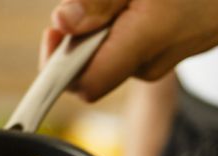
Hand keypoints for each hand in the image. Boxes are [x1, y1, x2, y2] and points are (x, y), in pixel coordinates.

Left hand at [40, 0, 217, 101]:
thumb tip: (63, 21)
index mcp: (145, 43)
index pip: (84, 84)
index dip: (56, 65)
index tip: (54, 32)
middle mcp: (149, 64)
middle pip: (89, 63)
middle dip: (80, 31)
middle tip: (98, 0)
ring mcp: (157, 62)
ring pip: (107, 50)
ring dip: (102, 22)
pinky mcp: (163, 52)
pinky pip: (127, 43)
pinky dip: (122, 22)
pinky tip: (139, 2)